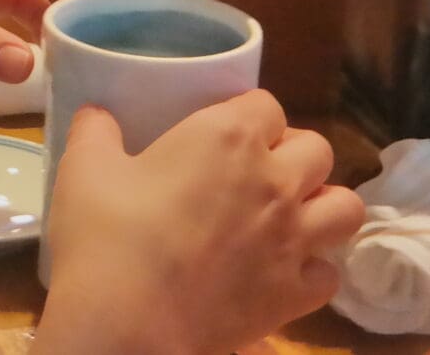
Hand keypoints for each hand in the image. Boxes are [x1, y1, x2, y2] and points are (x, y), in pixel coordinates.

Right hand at [39, 93, 367, 354]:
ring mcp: (293, 241)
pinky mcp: (294, 294)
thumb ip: (96, 132)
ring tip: (288, 215)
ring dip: (321, 206)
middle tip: (257, 169)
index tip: (221, 130)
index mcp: (228, 138)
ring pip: (346, 208)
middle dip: (293, 154)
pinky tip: (279, 270)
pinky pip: (329, 274)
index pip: (266, 105)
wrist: (128, 324)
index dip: (246, 114)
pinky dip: (311, 269)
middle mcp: (275, 182)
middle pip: (317, 149)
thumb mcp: (84, 169)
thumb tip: (97, 114)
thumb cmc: (107, 236)